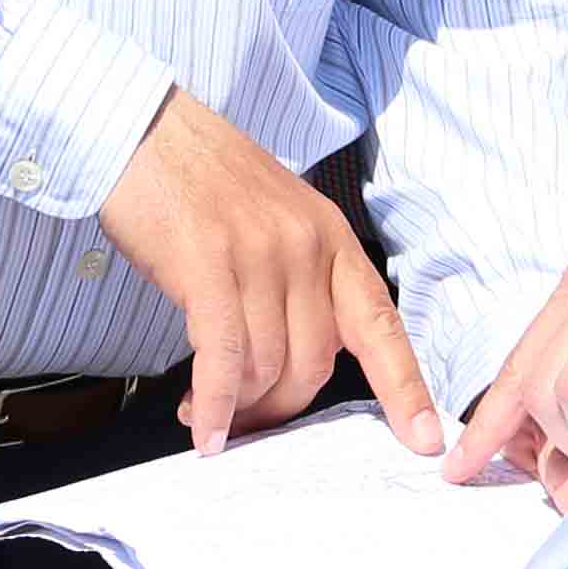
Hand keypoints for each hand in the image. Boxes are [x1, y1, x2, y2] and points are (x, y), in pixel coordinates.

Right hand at [96, 90, 437, 453]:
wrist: (145, 130)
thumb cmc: (204, 180)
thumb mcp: (278, 220)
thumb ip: (299, 284)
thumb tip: (295, 365)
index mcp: (331, 238)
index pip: (381, 324)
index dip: (404, 386)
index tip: (423, 437)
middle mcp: (304, 246)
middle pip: (314, 362)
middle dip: (280, 408)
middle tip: (248, 424)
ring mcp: (258, 253)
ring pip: (267, 364)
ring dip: (238, 406)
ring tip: (208, 415)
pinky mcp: (207, 263)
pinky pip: (223, 354)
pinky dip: (214, 401)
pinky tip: (202, 425)